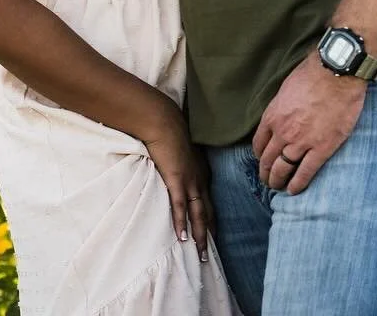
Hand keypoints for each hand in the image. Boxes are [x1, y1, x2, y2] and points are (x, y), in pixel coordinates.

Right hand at [140, 97, 213, 261]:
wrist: (164, 122)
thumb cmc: (171, 133)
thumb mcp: (182, 150)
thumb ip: (182, 162)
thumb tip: (177, 168)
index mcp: (201, 173)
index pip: (208, 202)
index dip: (211, 220)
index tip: (212, 235)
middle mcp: (200, 180)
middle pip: (207, 212)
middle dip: (208, 234)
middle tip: (209, 254)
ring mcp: (190, 181)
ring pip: (198, 214)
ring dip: (199, 235)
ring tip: (201, 254)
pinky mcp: (176, 180)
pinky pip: (180, 206)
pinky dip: (182, 222)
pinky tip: (182, 237)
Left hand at [252, 52, 366, 194]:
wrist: (337, 74)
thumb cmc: (313, 74)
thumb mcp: (287, 88)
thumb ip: (281, 105)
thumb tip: (282, 113)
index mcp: (273, 116)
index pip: (259, 143)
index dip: (259, 155)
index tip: (262, 160)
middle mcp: (282, 132)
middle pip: (268, 159)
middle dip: (265, 172)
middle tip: (267, 180)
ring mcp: (301, 142)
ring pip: (283, 169)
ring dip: (277, 181)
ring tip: (278, 187)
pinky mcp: (322, 148)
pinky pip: (305, 172)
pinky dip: (298, 184)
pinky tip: (294, 190)